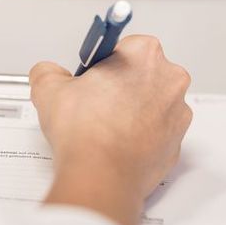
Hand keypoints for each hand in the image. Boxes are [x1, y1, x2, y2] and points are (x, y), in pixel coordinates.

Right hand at [30, 35, 191, 224]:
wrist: (101, 177)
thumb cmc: (85, 133)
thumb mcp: (48, 90)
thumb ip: (47, 72)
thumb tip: (48, 74)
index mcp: (144, 55)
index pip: (123, 47)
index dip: (103, 65)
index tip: (94, 77)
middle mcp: (170, 80)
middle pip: (142, 74)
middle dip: (121, 86)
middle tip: (96, 104)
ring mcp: (178, 114)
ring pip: (152, 103)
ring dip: (133, 110)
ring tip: (104, 128)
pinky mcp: (177, 143)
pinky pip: (157, 132)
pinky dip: (141, 135)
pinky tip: (117, 144)